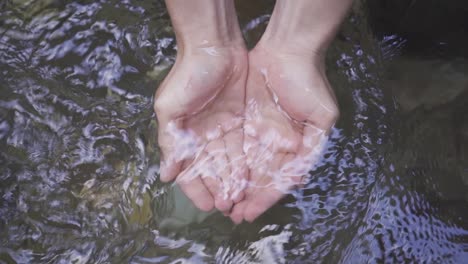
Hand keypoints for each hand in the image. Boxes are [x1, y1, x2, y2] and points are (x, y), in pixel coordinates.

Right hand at [154, 45, 247, 212]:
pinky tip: (251, 178)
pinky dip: (246, 163)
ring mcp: (222, 129)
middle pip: (211, 169)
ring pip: (229, 161)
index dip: (196, 188)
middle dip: (219, 188)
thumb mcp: (170, 108)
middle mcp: (203, 136)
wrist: (214, 46)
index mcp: (183, 136)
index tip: (206, 205)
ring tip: (241, 199)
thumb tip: (166, 175)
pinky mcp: (240, 120)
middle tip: (229, 208)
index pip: (189, 169)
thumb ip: (170, 142)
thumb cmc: (187, 75)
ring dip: (233, 180)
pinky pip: (243, 147)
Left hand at [229, 46, 338, 222]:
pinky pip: (234, 146)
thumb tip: (299, 178)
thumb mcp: (321, 116)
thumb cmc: (308, 82)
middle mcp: (275, 145)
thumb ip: (312, 148)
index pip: (277, 180)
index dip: (264, 198)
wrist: (287, 50)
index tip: (249, 215)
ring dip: (235, 185)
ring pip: (245, 166)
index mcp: (294, 148)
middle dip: (246, 197)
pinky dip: (227, 163)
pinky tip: (218, 178)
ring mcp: (259, 133)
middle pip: (259, 177)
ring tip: (221, 203)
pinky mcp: (244, 120)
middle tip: (230, 216)